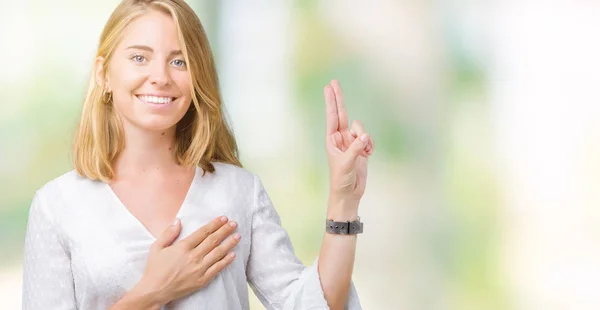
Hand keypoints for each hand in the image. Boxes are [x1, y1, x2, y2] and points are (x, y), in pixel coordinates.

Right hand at [134, 216, 240, 305]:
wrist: (155, 291)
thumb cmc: (155, 269)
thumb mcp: (157, 247)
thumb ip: (169, 233)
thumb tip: (178, 221)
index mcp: (183, 247)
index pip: (203, 232)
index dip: (215, 224)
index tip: (223, 218)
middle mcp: (193, 256)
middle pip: (213, 240)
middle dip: (225, 230)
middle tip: (234, 224)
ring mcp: (199, 269)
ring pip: (218, 253)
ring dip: (229, 243)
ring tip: (237, 236)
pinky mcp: (202, 280)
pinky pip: (217, 268)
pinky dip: (226, 261)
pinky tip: (233, 255)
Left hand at [324, 80, 373, 201]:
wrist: (349, 193)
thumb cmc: (341, 179)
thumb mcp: (346, 163)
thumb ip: (356, 148)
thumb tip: (365, 136)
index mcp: (332, 140)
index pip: (332, 116)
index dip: (331, 101)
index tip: (329, 87)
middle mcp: (341, 138)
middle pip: (342, 114)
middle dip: (339, 98)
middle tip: (334, 82)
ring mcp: (352, 142)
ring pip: (360, 128)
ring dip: (364, 137)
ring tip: (365, 151)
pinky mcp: (361, 149)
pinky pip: (368, 139)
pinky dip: (370, 145)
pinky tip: (368, 155)